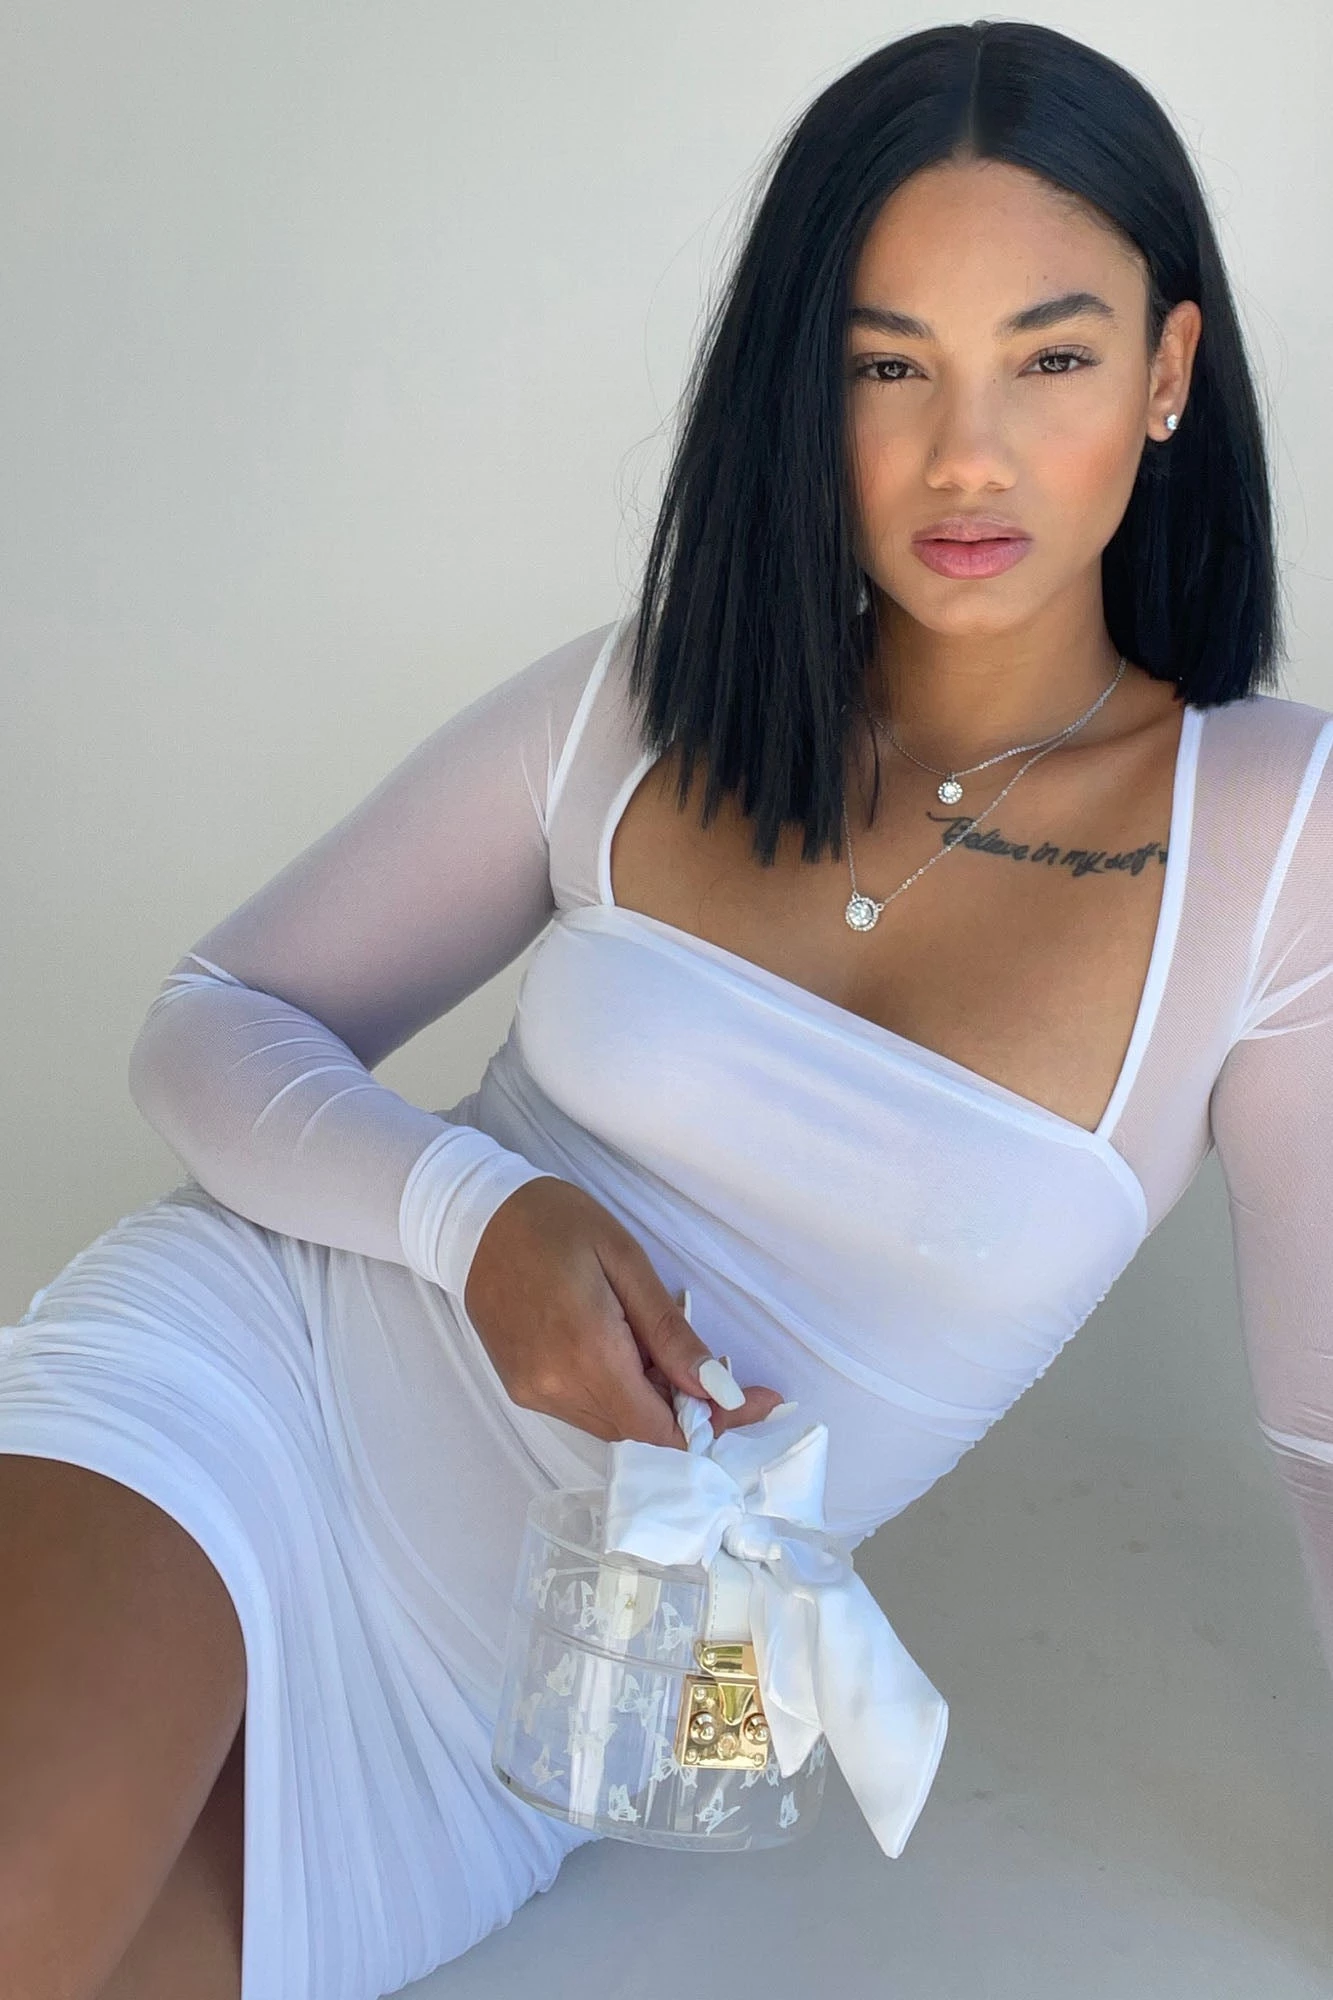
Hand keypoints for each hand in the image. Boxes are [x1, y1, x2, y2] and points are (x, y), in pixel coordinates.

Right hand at [461, 1177, 784, 1449]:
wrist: (474, 1218)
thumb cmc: (556, 1223)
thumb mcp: (625, 1261)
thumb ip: (670, 1333)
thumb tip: (717, 1388)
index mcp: (588, 1352)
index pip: (661, 1429)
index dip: (714, 1425)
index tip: (754, 1402)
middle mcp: (556, 1388)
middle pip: (640, 1433)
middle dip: (687, 1411)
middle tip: (716, 1372)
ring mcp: (534, 1394)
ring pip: (613, 1426)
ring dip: (651, 1403)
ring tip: (659, 1350)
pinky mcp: (521, 1390)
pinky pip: (585, 1412)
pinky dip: (617, 1395)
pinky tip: (623, 1354)